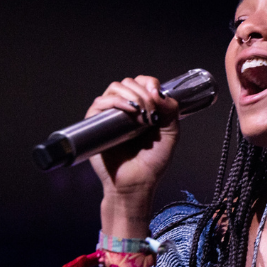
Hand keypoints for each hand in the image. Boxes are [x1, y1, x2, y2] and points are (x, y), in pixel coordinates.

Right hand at [86, 75, 179, 203]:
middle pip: (129, 82)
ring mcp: (109, 115)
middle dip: (143, 93)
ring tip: (141, 115)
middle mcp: (125, 109)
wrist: (136, 183)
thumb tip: (157, 92)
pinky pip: (101, 103)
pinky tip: (129, 112)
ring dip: (131, 96)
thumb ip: (171, 111)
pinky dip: (116, 101)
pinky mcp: (95, 123)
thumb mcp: (171, 134)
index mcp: (142, 109)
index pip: (143, 83)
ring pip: (115, 88)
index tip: (157, 96)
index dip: (150, 83)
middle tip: (151, 114)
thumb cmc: (151, 163)